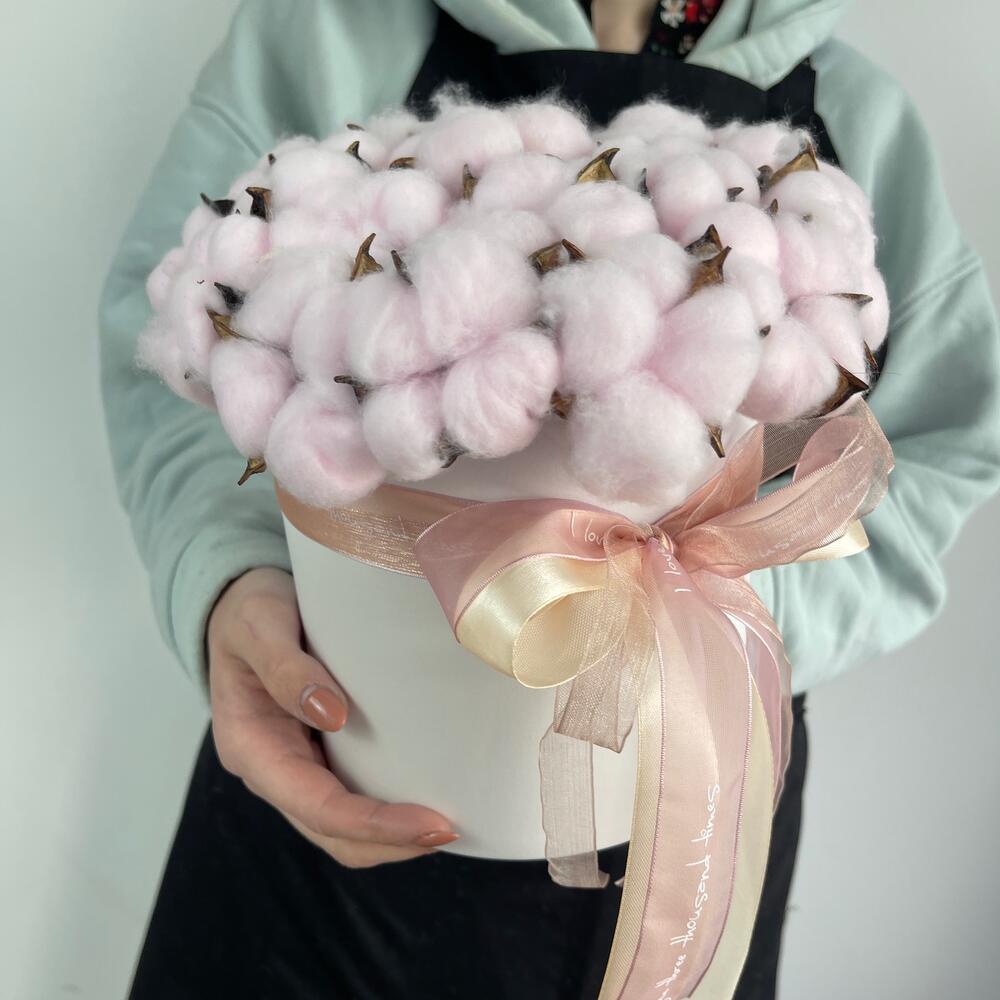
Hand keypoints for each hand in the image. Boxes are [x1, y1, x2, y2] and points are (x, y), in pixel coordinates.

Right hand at [206, 566, 458, 866]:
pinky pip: (349, 797)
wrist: (235, 605)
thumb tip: (332, 716)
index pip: (316, 806)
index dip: (373, 824)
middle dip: (390, 842)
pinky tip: (424, 795)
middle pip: (331, 833)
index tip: (431, 823)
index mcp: (251, 747)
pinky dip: (385, 810)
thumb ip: (286, 669)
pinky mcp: (316, 754)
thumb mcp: (257, 627)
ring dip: (390, 837)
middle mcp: (271, 769)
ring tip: (447, 825)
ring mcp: (294, 766)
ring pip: (341, 828)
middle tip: (450, 830)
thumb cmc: (247, 612)